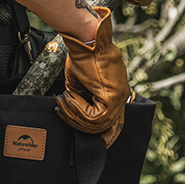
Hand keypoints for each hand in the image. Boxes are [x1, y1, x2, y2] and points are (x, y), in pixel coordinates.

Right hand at [55, 7, 129, 147]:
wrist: (85, 39)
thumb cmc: (82, 56)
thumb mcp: (79, 84)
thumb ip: (81, 101)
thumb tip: (71, 116)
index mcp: (117, 93)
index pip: (116, 124)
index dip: (106, 137)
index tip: (95, 144)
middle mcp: (122, 97)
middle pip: (106, 128)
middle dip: (81, 126)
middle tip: (62, 111)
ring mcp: (119, 97)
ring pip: (98, 124)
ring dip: (75, 114)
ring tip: (64, 100)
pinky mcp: (112, 95)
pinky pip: (94, 116)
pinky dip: (77, 108)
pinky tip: (69, 96)